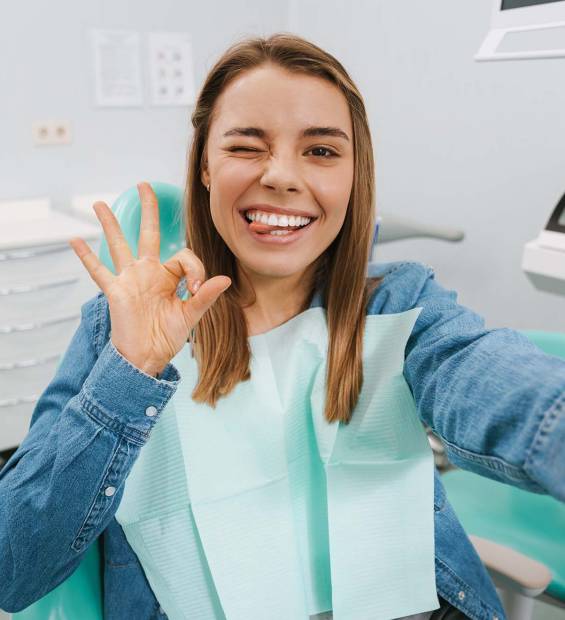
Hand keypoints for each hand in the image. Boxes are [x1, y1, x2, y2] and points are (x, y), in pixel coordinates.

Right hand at [69, 182, 230, 376]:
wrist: (148, 357)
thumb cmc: (169, 336)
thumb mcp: (191, 315)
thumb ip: (205, 296)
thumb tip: (225, 279)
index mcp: (169, 276)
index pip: (183, 255)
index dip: (194, 267)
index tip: (197, 287)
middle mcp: (148, 272)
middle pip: (148, 233)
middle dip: (148, 209)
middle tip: (144, 185)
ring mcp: (130, 280)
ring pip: (119, 245)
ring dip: (110, 224)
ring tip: (99, 203)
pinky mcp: (116, 292)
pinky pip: (98, 271)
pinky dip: (86, 256)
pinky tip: (73, 239)